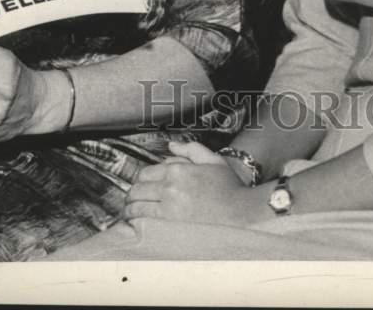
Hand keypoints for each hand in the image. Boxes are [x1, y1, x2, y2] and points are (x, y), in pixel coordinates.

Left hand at [124, 141, 262, 226]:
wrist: (241, 214)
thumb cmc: (229, 188)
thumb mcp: (213, 160)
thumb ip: (190, 149)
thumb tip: (170, 146)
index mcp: (177, 170)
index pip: (145, 174)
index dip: (141, 181)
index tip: (142, 187)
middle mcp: (170, 188)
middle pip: (137, 191)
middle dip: (133, 195)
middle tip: (133, 201)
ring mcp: (168, 209)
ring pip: (136, 208)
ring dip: (131, 210)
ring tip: (132, 214)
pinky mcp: (169, 228)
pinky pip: (143, 224)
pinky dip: (136, 223)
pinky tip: (138, 225)